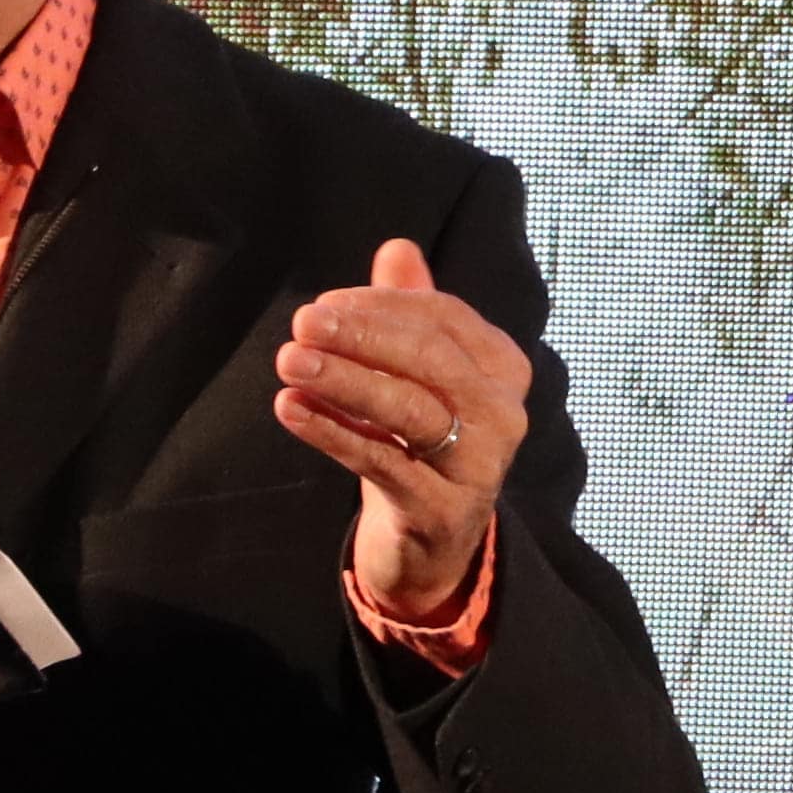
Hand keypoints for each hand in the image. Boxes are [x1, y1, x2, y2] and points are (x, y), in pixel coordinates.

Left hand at [269, 234, 533, 618]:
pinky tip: (289, 410)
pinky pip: (383, 462)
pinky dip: (332, 432)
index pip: (442, 317)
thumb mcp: (417, 377)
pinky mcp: (444, 510)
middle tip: (301, 323)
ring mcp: (480, 465)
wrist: (430, 545)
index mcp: (503, 367)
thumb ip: (410, 314)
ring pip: (408, 409)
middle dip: (360, 335)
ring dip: (343, 379)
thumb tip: (397, 248)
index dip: (380, 306)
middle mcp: (504, 413)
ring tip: (288, 362)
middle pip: (429, 358)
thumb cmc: (420, 445)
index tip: (322, 304)